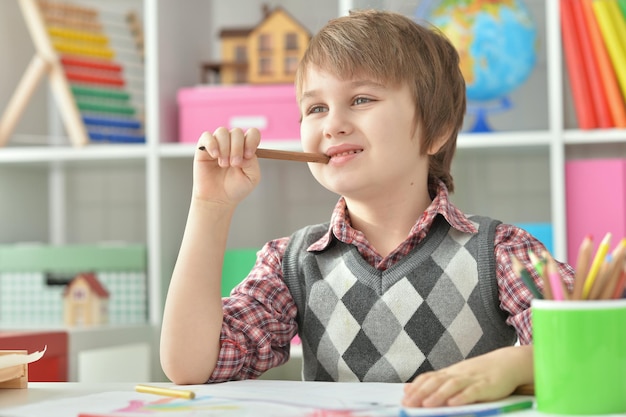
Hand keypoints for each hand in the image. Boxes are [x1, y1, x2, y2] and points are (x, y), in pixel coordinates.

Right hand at [193, 127, 261, 204]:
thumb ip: (252, 163)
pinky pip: (207, 136)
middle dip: (237, 148)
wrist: (217, 199)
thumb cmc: (235, 188)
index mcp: (246, 148)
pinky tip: (215, 156)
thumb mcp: (252, 178)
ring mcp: (218, 144)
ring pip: (222, 132)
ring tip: (223, 164)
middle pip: (237, 132)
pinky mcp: (203, 148)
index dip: (252, 140)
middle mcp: (232, 144)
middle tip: (234, 164)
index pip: (252, 133)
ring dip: (225, 148)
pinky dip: (212, 144)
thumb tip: (244, 153)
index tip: (248, 155)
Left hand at [402, 345, 532, 406]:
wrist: (507, 363)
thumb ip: (438, 382)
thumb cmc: (480, 373)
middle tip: (408, 404)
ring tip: (426, 405)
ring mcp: (472, 379)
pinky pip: (473, 391)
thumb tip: (413, 388)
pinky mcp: (487, 386)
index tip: (404, 398)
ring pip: (452, 386)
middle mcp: (458, 374)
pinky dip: (463, 397)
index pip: (429, 378)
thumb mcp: (458, 375)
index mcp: (450, 372)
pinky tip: (454, 403)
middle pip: (437, 382)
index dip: (416, 388)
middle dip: (421, 393)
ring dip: (438, 395)